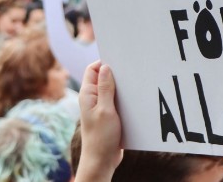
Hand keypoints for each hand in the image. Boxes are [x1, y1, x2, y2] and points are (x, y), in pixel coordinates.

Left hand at [76, 61, 122, 181]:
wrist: (102, 161)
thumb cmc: (101, 137)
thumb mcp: (105, 110)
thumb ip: (105, 88)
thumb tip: (106, 67)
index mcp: (88, 94)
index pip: (93, 69)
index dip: (105, 63)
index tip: (120, 60)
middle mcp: (93, 99)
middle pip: (104, 78)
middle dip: (116, 74)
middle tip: (131, 72)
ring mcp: (101, 107)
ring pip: (112, 90)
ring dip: (122, 88)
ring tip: (134, 86)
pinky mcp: (110, 115)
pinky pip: (118, 101)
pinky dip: (125, 99)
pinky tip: (135, 100)